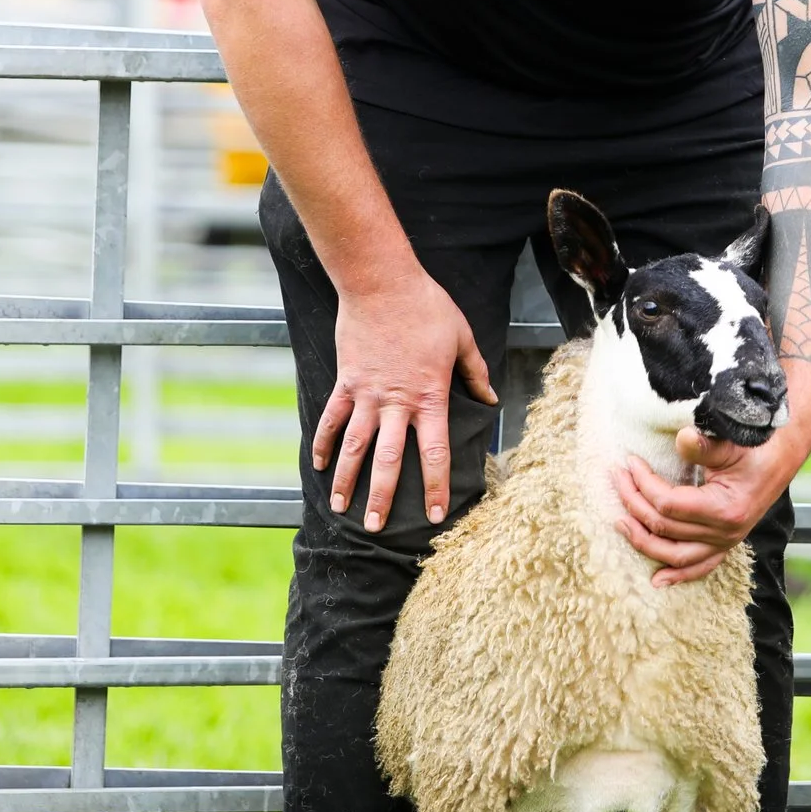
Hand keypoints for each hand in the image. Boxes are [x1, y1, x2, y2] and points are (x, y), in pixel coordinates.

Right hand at [311, 272, 495, 532]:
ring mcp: (366, 394)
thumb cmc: (427, 307)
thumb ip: (476, 372)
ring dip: (347, 480)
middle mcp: (395, 403)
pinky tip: (318, 466)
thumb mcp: (462, 337)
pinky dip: (323, 443)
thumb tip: (492, 398)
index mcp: (429, 396)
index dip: (436, 486)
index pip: (434, 452)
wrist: (382, 283)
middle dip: (384, 497)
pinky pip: (331, 419)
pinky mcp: (345, 381)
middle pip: (389, 460)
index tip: (436, 514)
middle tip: (377, 528)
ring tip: (342, 507)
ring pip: (354, 447)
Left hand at [613, 425, 806, 585]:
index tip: (630, 463)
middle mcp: (724, 534)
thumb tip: (682, 439)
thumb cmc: (755, 449)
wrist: (780, 461)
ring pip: (674, 555)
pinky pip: (698, 568)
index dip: (643, 483)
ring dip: (642, 541)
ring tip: (620, 522)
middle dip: (634, 502)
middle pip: (665, 528)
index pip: (668, 504)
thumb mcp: (729, 444)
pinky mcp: (724, 546)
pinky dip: (677, 576)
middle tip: (617, 479)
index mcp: (724, 509)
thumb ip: (704, 446)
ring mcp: (724, 543)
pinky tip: (657, 580)